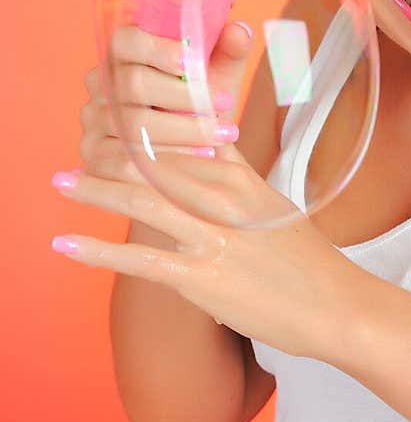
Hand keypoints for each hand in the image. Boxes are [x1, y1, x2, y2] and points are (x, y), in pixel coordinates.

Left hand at [50, 138, 347, 360]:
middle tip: (78, 138)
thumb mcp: (277, 208)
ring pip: (143, 202)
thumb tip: (214, 150)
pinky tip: (66, 245)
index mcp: (244, 179)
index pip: (188, 140)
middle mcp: (226, 201)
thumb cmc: (310, 262)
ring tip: (61, 181)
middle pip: (158, 163)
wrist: (338, 307)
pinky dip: (99, 252)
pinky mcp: (203, 278)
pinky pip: (141, 260)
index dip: (147, 127)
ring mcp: (213, 238)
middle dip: (112, 150)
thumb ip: (240, 179)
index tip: (116, 114)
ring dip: (96, 190)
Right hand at [79, 20, 254, 167]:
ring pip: (134, 125)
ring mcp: (93, 119)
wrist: (189, 150)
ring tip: (222, 135)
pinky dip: (169, 159)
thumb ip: (228, 51)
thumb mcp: (217, 77)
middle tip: (226, 103)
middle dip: (184, 95)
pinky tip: (200, 158)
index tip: (195, 62)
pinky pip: (127, 161)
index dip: (158, 49)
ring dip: (184, 131)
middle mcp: (101, 83)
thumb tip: (239, 32)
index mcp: (123, 53)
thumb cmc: (200, 104)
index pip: (126, 40)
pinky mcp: (94, 155)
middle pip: (134, 84)